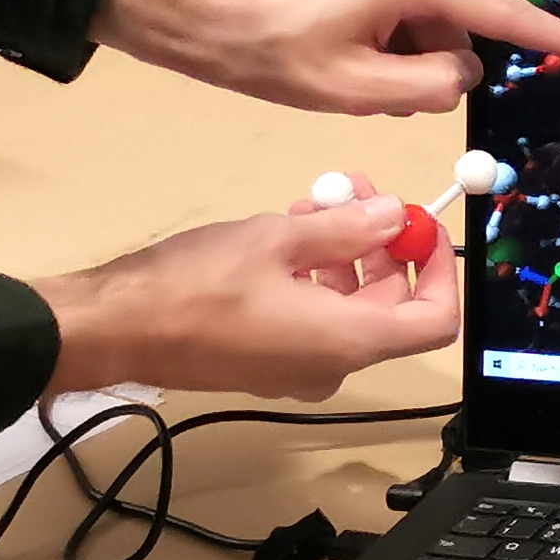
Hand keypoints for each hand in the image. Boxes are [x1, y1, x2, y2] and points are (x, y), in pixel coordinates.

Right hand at [34, 193, 458, 399]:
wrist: (118, 330)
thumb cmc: (197, 285)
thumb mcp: (278, 239)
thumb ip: (347, 228)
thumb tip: (393, 216)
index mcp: (347, 341)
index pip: (434, 321)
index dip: (442, 270)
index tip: (424, 225)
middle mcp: (331, 364)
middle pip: (391, 308)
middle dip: (385, 246)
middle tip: (359, 191)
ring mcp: (297, 368)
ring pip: (348, 308)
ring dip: (344, 252)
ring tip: (314, 201)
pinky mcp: (266, 362)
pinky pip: (312, 319)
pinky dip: (313, 275)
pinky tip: (286, 232)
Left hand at [93, 0, 559, 114]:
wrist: (206, 12)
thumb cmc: (268, 49)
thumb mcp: (355, 90)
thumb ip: (429, 88)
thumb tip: (464, 75)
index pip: (501, 17)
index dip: (555, 42)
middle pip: (457, 30)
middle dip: (426, 68)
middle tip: (367, 88)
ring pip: (430, 25)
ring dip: (402, 58)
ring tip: (345, 69)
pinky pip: (406, 8)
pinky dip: (387, 39)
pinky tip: (343, 49)